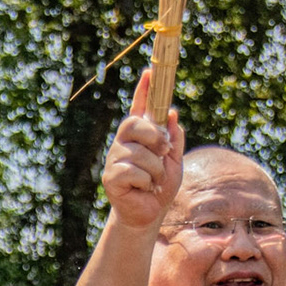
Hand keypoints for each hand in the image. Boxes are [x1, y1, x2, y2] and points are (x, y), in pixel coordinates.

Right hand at [100, 69, 184, 230]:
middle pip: (135, 124)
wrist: (149, 214)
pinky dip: (146, 182)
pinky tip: (142, 189)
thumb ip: (174, 139)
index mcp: (140, 136)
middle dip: (156, 138)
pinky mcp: (111, 177)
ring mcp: (115, 158)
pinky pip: (133, 172)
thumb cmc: (160, 186)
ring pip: (140, 154)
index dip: (144, 90)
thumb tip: (173, 114)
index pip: (140, 107)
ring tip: (153, 181)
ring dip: (156, 170)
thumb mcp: (174, 161)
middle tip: (164, 153)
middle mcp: (124, 142)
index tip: (150, 72)